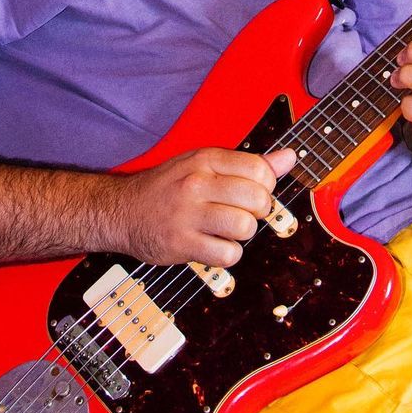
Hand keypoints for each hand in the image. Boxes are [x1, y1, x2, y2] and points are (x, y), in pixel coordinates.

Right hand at [112, 146, 294, 267]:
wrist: (122, 211)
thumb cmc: (168, 187)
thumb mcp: (203, 163)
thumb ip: (248, 162)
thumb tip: (289, 157)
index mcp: (205, 159)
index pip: (259, 169)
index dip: (266, 186)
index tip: (253, 192)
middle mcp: (196, 183)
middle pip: (258, 200)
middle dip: (258, 212)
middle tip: (241, 213)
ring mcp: (188, 214)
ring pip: (245, 228)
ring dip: (242, 234)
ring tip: (225, 229)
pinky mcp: (181, 244)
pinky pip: (228, 255)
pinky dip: (227, 255)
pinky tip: (213, 245)